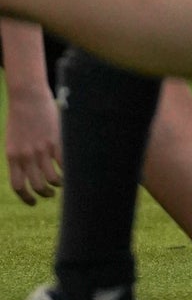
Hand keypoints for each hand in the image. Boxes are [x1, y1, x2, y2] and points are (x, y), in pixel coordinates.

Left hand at [5, 87, 60, 204]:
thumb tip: (30, 172)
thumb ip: (20, 156)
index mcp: (13, 157)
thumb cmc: (21, 118)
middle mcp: (26, 156)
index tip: (33, 202)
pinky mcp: (55, 141)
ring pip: (52, 178)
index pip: (18, 186)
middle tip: (50, 194)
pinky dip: (68, 171)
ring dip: (58, 184)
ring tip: (60, 183)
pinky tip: (70, 171)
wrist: (27, 97)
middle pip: (37, 185)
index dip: (27, 198)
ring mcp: (41, 149)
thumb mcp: (14, 141)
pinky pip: (63, 164)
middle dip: (45, 193)